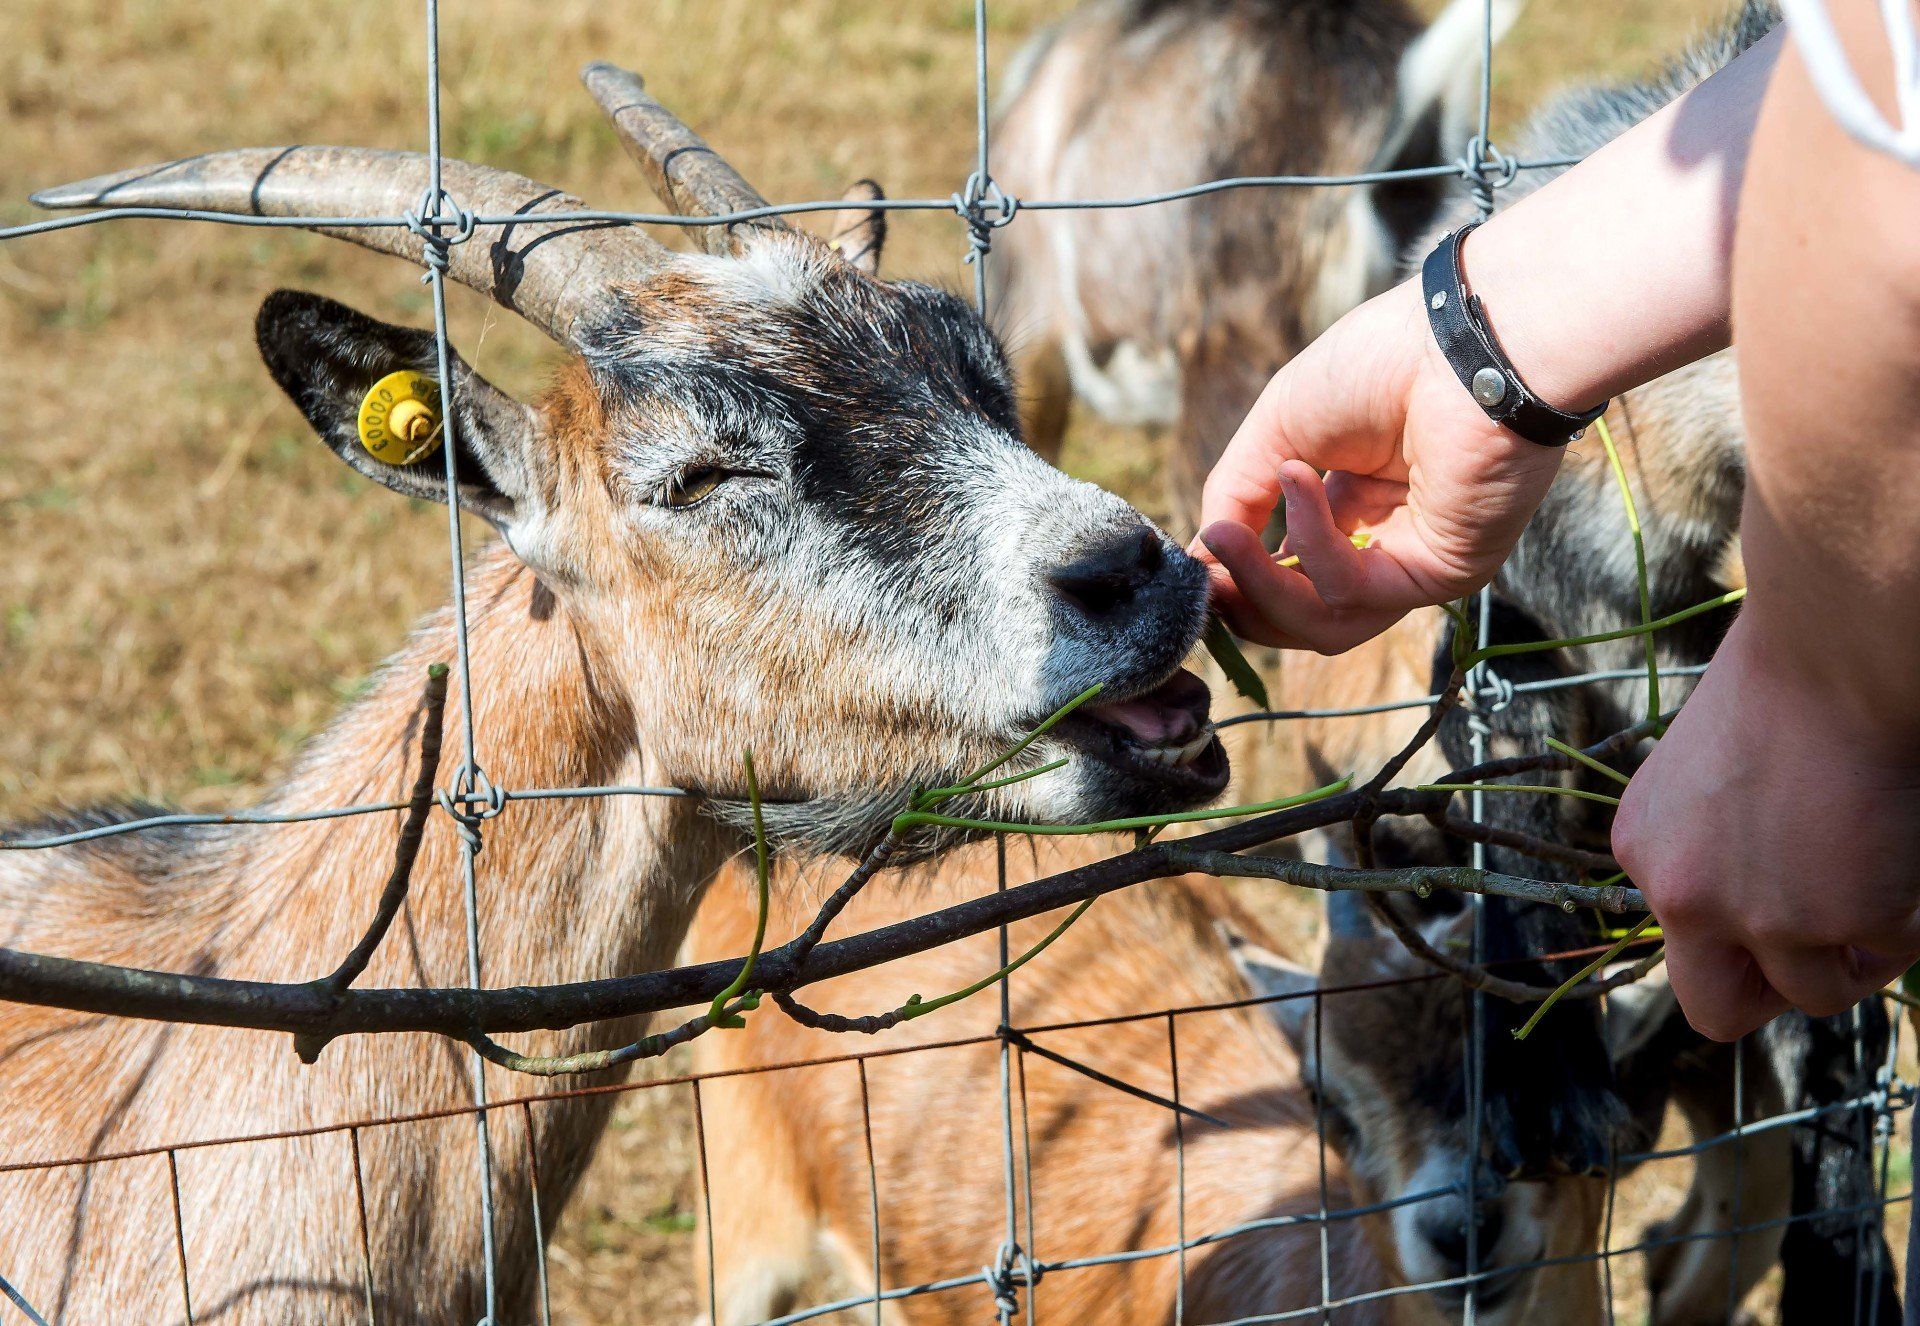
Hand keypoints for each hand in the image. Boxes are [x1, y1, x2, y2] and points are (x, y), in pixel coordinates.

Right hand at [1192, 277, 1566, 653]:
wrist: (1459, 342)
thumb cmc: (1380, 363)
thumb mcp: (1277, 431)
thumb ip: (1237, 496)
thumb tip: (1201, 561)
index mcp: (1351, 508)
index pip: (1286, 577)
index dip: (1235, 581)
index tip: (1193, 567)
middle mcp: (1385, 544)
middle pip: (1300, 617)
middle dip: (1243, 601)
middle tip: (1205, 578)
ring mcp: (1415, 565)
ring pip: (1323, 626)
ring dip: (1262, 585)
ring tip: (1227, 535)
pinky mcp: (1440, 575)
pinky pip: (1351, 591)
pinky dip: (1311, 541)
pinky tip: (1299, 482)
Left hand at [1613, 614, 1919, 1041]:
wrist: (1837, 647)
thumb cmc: (1789, 677)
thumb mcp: (1713, 773)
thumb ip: (1720, 841)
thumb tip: (1766, 888)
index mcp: (1646, 850)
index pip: (1683, 941)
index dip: (1743, 938)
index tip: (1788, 907)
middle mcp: (1683, 895)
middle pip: (1714, 1009)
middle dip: (1775, 992)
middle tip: (1831, 950)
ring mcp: (1759, 916)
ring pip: (1817, 992)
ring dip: (1861, 953)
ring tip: (1886, 882)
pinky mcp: (1840, 921)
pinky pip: (1893, 952)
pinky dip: (1913, 918)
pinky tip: (1907, 849)